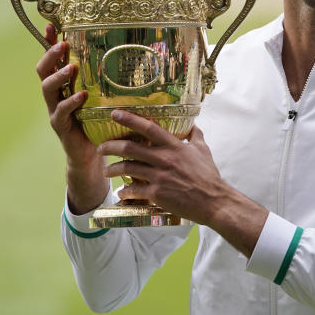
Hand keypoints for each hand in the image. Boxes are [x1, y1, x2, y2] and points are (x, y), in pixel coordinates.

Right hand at [36, 23, 106, 212]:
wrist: (91, 154)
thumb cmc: (100, 121)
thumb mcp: (104, 97)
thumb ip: (111, 81)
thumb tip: (136, 57)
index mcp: (64, 84)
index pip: (53, 59)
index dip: (49, 42)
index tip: (52, 25)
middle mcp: (56, 94)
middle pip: (43, 70)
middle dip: (50, 55)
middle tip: (62, 45)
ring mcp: (55, 110)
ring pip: (47, 89)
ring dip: (58, 76)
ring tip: (72, 67)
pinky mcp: (60, 126)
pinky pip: (60, 112)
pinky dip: (70, 102)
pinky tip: (81, 96)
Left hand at [99, 111, 225, 225]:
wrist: (213, 201)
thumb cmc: (209, 176)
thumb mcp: (203, 151)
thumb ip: (196, 136)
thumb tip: (193, 125)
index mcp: (174, 147)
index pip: (149, 128)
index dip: (130, 119)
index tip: (115, 114)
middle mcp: (164, 159)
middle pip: (130, 148)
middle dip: (111, 146)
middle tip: (101, 147)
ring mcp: (159, 177)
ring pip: (127, 168)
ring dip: (113, 169)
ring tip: (106, 171)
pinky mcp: (157, 194)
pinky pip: (134, 190)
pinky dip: (125, 191)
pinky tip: (121, 192)